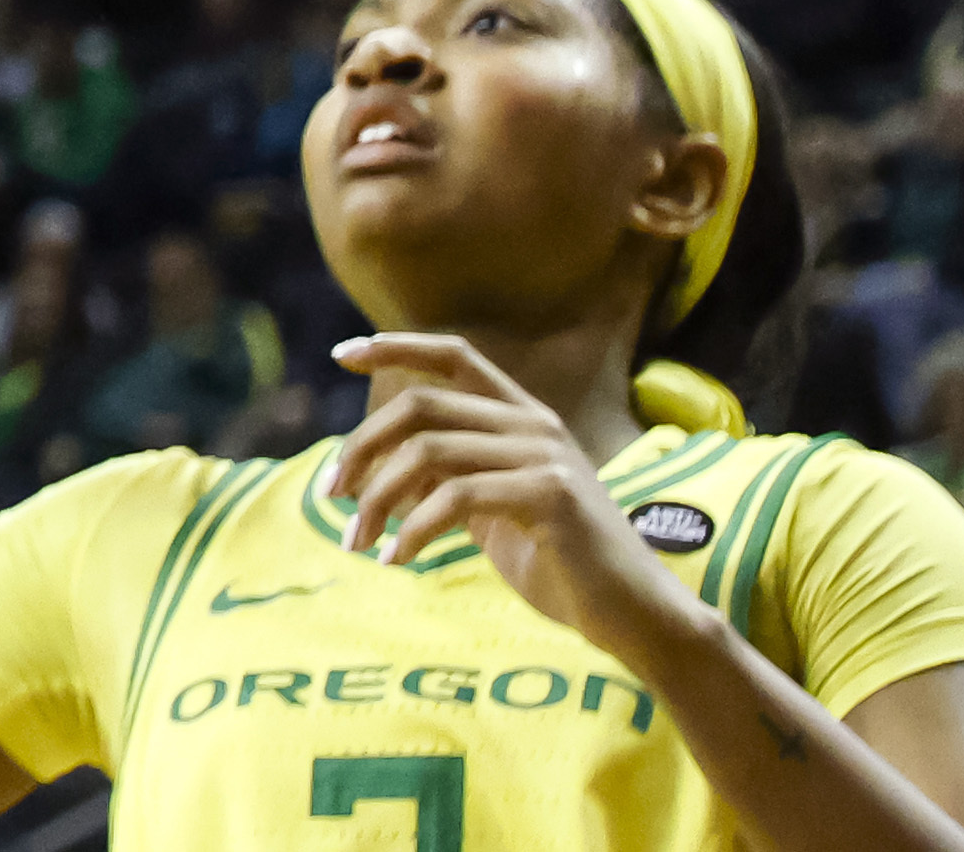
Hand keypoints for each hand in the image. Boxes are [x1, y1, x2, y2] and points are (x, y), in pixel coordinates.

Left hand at [322, 334, 698, 652]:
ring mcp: (547, 456)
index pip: (455, 355)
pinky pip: (455, 498)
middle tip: (330, 496)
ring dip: (377, 499)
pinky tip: (396, 559)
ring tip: (356, 542)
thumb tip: (378, 467)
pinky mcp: (552, 495)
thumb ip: (448, 478)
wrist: (634, 616)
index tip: (340, 353)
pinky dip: (412, 529)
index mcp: (524, 417)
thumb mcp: (492, 511)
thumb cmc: (561, 565)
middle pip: (421, 406)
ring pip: (428, 453)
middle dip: (362, 448)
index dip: (396, 347)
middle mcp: (536, 424)